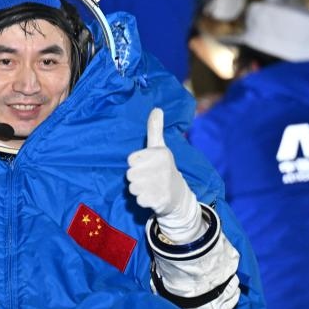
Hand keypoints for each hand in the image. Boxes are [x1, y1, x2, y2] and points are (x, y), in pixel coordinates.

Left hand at [127, 108, 202, 243]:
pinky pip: (139, 200)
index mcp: (160, 153)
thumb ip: (154, 129)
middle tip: (148, 177)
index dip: (135, 164)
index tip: (146, 165)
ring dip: (138, 190)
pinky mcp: (160, 200)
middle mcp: (162, 168)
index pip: (130, 160)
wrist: (178, 194)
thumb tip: (157, 108)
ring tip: (150, 187)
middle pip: (129, 175)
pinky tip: (153, 197)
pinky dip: (143, 200)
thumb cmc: (163, 167)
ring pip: (132, 188)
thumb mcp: (159, 147)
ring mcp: (162, 185)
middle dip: (136, 178)